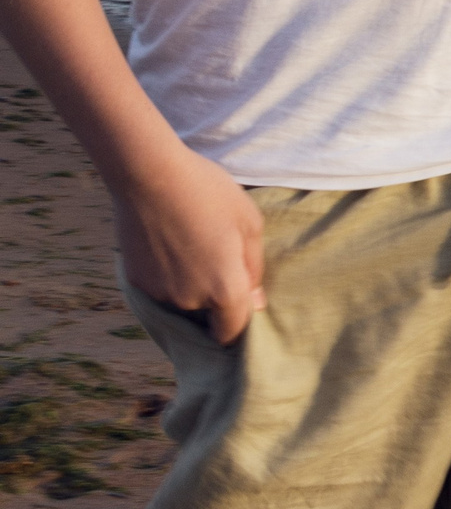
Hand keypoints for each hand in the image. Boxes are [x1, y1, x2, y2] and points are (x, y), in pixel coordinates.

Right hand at [112, 148, 264, 343]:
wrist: (150, 176)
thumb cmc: (209, 193)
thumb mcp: (249, 222)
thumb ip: (254, 267)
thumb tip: (255, 302)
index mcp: (224, 288)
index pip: (233, 332)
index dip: (239, 324)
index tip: (243, 305)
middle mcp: (190, 300)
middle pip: (208, 315)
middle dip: (216, 296)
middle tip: (217, 256)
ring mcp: (159, 293)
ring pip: (183, 302)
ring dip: (191, 286)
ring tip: (192, 245)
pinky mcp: (136, 282)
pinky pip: (161, 289)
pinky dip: (168, 276)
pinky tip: (170, 244)